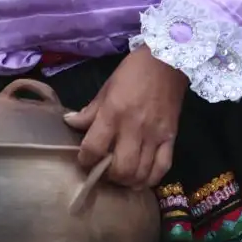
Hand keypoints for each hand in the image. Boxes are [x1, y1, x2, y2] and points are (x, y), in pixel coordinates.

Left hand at [63, 46, 187, 188]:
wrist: (168, 61)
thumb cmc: (133, 72)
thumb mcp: (106, 88)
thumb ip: (90, 111)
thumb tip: (69, 123)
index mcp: (113, 113)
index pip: (94, 148)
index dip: (85, 160)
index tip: (85, 160)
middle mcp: (134, 128)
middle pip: (120, 169)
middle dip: (109, 176)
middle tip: (105, 171)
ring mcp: (155, 135)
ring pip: (141, 173)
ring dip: (128, 181)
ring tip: (121, 176)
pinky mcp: (171, 138)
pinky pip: (162, 168)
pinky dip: (150, 179)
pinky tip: (140, 180)